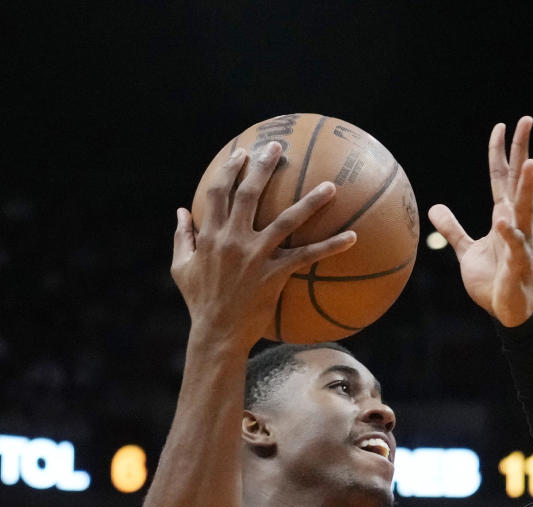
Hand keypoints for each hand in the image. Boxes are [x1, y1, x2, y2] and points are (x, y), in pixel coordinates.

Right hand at [171, 144, 357, 348]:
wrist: (217, 334)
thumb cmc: (200, 303)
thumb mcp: (181, 268)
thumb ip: (181, 237)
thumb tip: (180, 211)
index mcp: (210, 235)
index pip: (218, 192)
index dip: (229, 169)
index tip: (241, 154)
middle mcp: (232, 239)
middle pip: (249, 194)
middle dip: (263, 167)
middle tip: (277, 146)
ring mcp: (255, 256)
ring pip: (286, 220)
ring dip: (311, 201)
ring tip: (331, 186)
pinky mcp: (274, 274)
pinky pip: (307, 257)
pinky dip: (331, 246)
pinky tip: (353, 237)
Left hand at [428, 117, 532, 326]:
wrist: (507, 312)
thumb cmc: (492, 281)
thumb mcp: (466, 251)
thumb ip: (453, 229)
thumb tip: (434, 208)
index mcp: (504, 217)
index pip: (502, 178)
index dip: (501, 153)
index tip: (502, 126)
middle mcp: (516, 223)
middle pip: (517, 182)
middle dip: (522, 151)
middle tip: (526, 120)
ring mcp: (519, 242)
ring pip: (524, 209)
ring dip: (526, 186)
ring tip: (530, 163)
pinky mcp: (517, 265)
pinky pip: (514, 247)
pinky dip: (510, 234)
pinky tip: (503, 220)